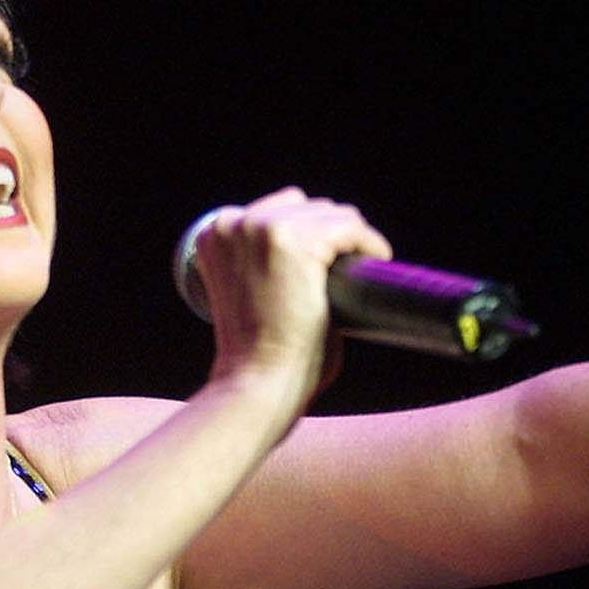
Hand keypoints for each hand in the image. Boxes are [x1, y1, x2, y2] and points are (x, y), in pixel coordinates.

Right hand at [190, 188, 393, 407]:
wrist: (257, 382)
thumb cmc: (257, 354)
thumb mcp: (246, 293)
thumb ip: (262, 263)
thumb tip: (312, 253)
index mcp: (213, 233)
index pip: (274, 211)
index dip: (306, 233)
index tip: (326, 260)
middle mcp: (233, 224)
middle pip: (302, 206)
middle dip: (329, 233)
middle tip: (347, 267)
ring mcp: (264, 229)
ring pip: (329, 213)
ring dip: (350, 237)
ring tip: (361, 265)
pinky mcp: (298, 242)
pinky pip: (350, 227)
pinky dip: (369, 243)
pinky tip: (376, 260)